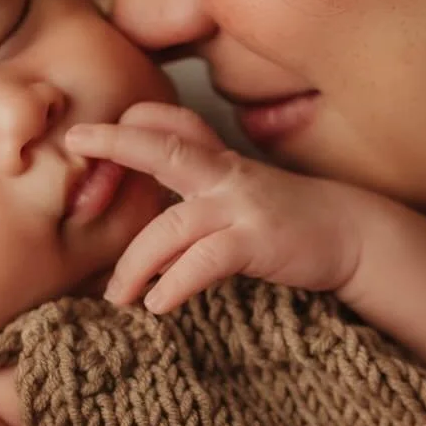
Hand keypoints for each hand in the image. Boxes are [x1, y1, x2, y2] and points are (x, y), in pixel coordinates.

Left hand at [64, 102, 367, 310]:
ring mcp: (242, 206)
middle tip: (74, 143)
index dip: (134, 121)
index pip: (173, 125)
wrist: (351, 232)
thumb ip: (198, 185)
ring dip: (135, 264)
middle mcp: (226, 175)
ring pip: (171, 226)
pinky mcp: (257, 241)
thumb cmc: (288, 216)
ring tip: (117, 296)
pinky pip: (203, 261)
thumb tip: (148, 209)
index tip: (90, 130)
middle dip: (118, 142)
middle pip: (165, 149)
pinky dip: (175, 284)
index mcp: (219, 161)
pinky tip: (158, 304)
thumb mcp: (241, 188)